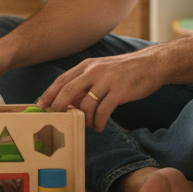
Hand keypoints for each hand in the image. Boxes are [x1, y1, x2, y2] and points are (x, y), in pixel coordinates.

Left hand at [38, 47, 167, 131]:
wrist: (152, 64)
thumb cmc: (125, 71)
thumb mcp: (102, 70)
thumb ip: (86, 83)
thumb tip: (69, 102)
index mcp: (87, 65)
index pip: (62, 80)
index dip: (49, 93)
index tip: (39, 106)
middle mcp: (94, 71)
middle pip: (68, 91)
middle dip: (59, 108)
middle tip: (58, 120)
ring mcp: (107, 81)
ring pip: (86, 105)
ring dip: (85, 120)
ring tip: (90, 125)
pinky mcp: (120, 91)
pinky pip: (103, 112)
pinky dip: (99, 123)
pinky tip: (100, 127)